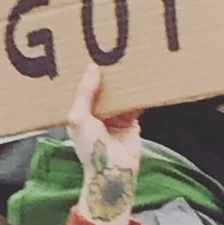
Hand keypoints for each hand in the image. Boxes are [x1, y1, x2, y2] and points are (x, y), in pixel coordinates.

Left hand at [66, 64, 141, 224]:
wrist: (113, 172)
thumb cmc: (90, 149)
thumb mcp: (79, 118)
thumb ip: (85, 93)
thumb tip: (92, 68)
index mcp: (79, 111)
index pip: (82, 87)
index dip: (85, 73)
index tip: (88, 52)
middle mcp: (96, 112)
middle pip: (103, 87)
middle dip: (107, 74)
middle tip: (112, 52)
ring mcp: (114, 116)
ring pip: (120, 93)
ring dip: (124, 82)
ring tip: (128, 61)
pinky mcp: (132, 120)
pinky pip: (136, 103)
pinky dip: (140, 93)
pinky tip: (144, 79)